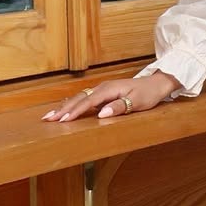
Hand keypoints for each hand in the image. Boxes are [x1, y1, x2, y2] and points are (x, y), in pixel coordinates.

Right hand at [41, 71, 180, 122]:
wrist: (157, 84)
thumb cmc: (148, 94)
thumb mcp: (136, 102)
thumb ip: (119, 107)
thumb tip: (101, 113)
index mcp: (109, 89)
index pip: (88, 102)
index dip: (75, 112)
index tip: (63, 120)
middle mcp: (103, 88)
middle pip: (79, 99)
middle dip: (63, 109)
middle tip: (47, 119)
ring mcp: (102, 90)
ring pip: (80, 98)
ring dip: (65, 107)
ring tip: (51, 116)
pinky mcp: (104, 93)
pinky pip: (85, 99)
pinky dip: (73, 105)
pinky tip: (66, 110)